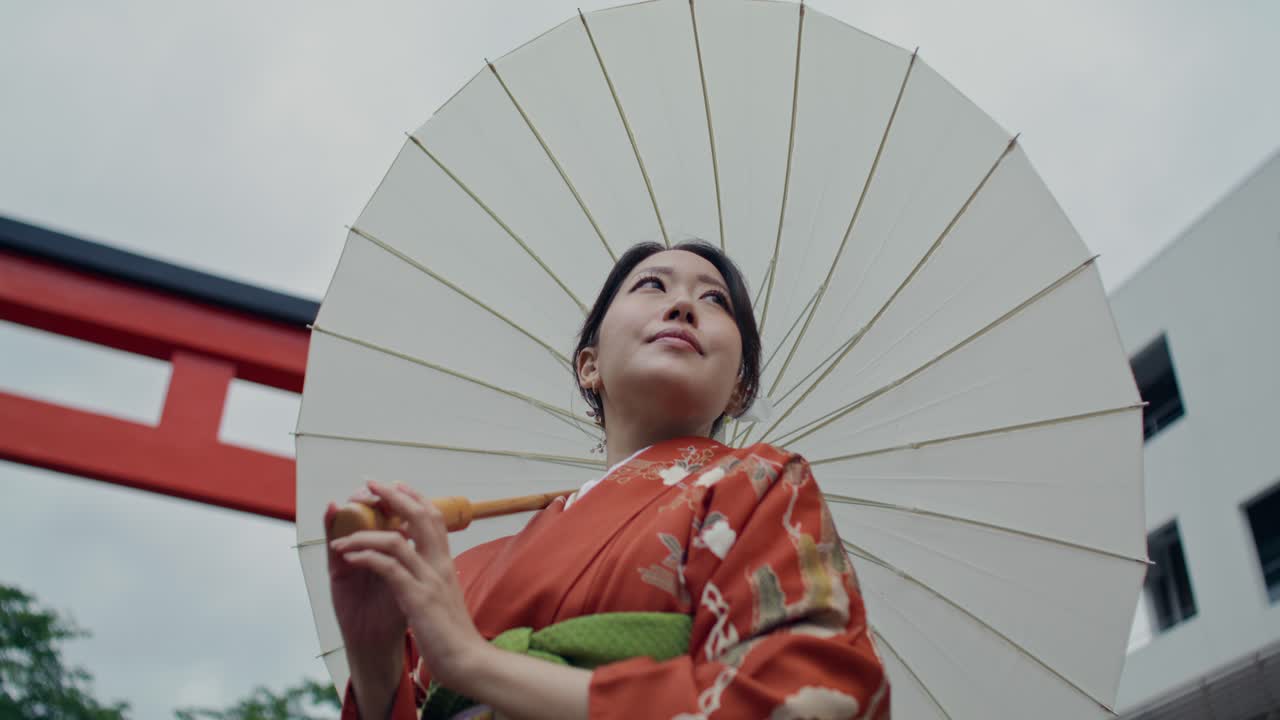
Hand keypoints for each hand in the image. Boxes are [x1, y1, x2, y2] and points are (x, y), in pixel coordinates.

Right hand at [325, 491, 405, 658]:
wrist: (378, 643)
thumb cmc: (397, 612)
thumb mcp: (414, 579)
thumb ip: (418, 554)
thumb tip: (435, 527)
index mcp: (389, 551)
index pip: (390, 517)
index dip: (396, 500)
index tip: (403, 484)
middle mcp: (368, 550)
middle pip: (367, 515)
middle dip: (373, 497)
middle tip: (378, 484)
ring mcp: (351, 558)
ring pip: (348, 525)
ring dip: (352, 505)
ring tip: (359, 492)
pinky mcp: (337, 572)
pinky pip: (331, 545)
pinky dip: (329, 525)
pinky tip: (332, 510)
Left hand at [328, 480, 486, 688]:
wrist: (467, 662)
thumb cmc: (454, 635)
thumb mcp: (445, 599)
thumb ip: (438, 581)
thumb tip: (434, 572)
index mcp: (445, 565)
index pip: (434, 519)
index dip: (416, 498)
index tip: (397, 484)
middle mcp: (439, 566)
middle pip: (420, 517)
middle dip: (393, 496)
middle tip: (370, 484)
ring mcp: (429, 580)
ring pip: (397, 540)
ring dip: (365, 533)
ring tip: (341, 536)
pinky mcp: (416, 599)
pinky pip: (388, 568)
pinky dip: (366, 557)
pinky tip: (349, 557)